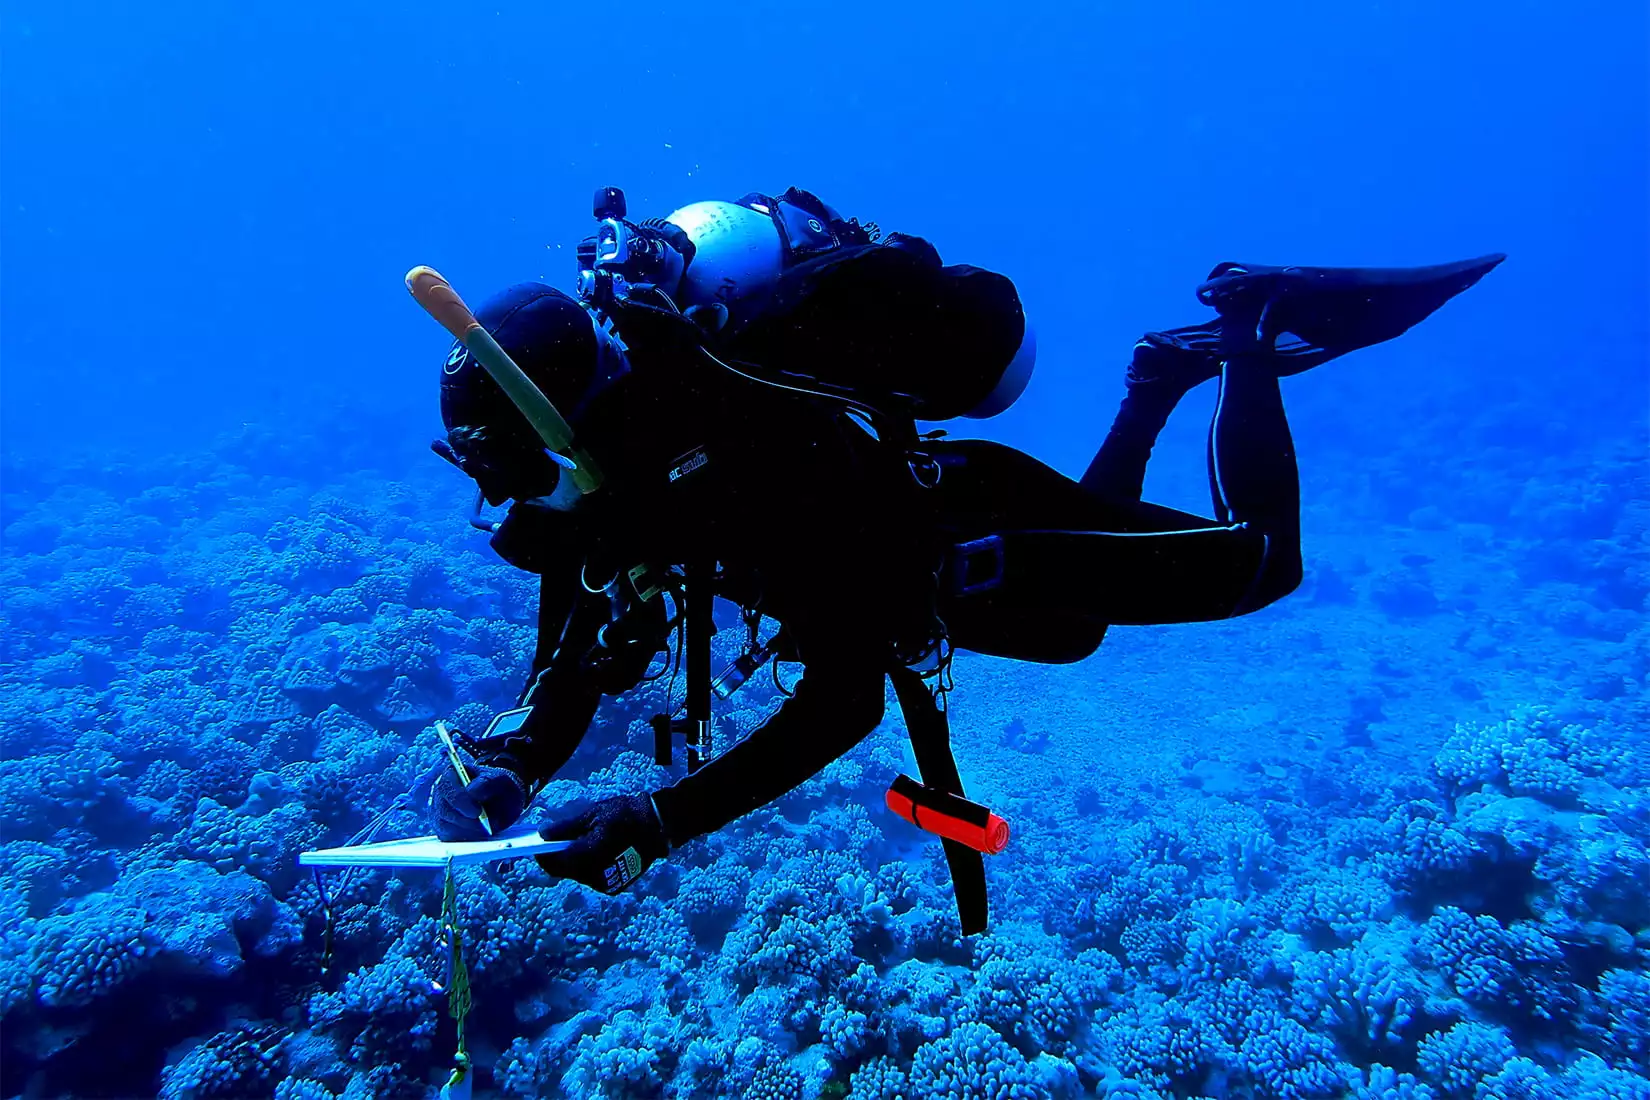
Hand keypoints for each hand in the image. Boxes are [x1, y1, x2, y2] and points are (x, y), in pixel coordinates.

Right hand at [432, 763, 528, 841]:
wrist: (503, 802)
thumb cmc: (500, 788)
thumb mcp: (501, 780)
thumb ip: (488, 782)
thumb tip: (471, 791)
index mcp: (452, 773)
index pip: (447, 787)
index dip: (460, 800)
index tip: (477, 812)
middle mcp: (441, 792)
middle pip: (443, 809)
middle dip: (465, 820)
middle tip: (484, 825)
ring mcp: (440, 811)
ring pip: (444, 826)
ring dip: (467, 830)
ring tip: (485, 828)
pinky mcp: (443, 828)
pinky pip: (447, 837)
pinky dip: (464, 838)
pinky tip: (478, 833)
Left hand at [535, 793, 666, 893]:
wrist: (657, 825)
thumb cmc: (624, 814)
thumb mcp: (592, 815)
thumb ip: (564, 828)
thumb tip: (542, 835)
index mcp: (587, 857)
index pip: (554, 864)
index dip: (543, 855)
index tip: (538, 844)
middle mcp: (594, 877)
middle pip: (565, 872)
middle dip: (558, 858)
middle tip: (559, 840)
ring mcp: (605, 884)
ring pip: (578, 876)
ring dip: (573, 862)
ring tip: (580, 842)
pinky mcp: (614, 887)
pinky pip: (591, 878)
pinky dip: (587, 867)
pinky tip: (594, 851)